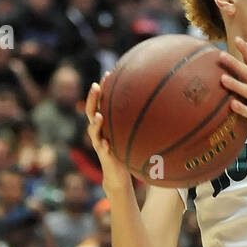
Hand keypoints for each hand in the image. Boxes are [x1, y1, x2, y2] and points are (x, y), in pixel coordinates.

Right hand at [86, 76, 132, 191]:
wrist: (118, 173)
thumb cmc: (126, 149)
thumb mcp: (129, 132)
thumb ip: (134, 119)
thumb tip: (156, 104)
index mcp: (104, 122)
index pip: (100, 101)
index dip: (102, 88)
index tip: (108, 73)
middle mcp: (98, 129)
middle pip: (90, 110)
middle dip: (92, 98)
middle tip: (95, 86)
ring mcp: (98, 142)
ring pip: (93, 130)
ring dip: (95, 123)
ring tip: (99, 116)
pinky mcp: (103, 155)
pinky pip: (102, 149)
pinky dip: (104, 146)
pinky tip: (107, 143)